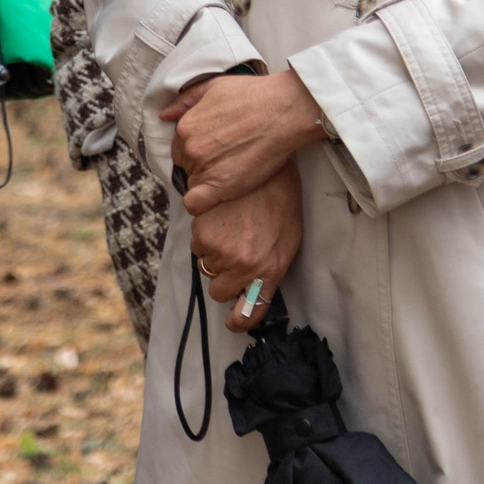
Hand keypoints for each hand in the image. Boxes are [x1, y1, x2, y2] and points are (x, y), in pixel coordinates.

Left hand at [166, 68, 325, 214]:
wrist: (284, 111)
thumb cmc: (254, 95)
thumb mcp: (214, 86)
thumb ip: (186, 101)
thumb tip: (165, 115)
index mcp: (185, 126)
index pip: (179, 148)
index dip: (197, 150)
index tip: (215, 149)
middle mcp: (190, 148)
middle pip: (187, 167)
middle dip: (202, 165)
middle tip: (226, 160)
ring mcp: (204, 168)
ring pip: (193, 184)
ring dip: (208, 182)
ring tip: (232, 173)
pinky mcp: (220, 186)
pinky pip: (196, 205)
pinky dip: (203, 204)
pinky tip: (219, 197)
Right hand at [191, 164, 301, 330]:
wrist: (268, 163)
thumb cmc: (281, 199)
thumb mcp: (287, 240)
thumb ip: (269, 272)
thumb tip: (254, 293)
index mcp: (268, 270)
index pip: (246, 315)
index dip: (238, 320)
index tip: (234, 319)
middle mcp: (244, 266)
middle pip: (219, 290)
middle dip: (224, 276)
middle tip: (234, 251)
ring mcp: (221, 250)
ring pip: (205, 264)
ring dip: (213, 250)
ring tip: (231, 225)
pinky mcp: (203, 230)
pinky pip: (196, 242)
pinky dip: (204, 231)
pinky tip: (220, 214)